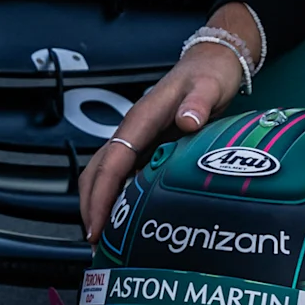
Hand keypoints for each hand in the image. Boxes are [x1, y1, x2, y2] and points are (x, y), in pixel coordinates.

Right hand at [77, 1, 257, 238]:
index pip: (112, 161)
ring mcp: (139, 139)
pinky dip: (117, 197)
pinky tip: (126, 217)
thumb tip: (187, 120)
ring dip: (100, 203)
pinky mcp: (148, 146)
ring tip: (106, 238)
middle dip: (91, 205)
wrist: (213, 62)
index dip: (101, 194)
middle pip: (98, 171)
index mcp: (142, 118)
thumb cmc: (209, 74)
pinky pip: (123, 175)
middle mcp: (134, 131)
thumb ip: (198, 102)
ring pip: (106, 174)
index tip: (97, 223)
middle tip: (96, 241)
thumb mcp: (209, 85)